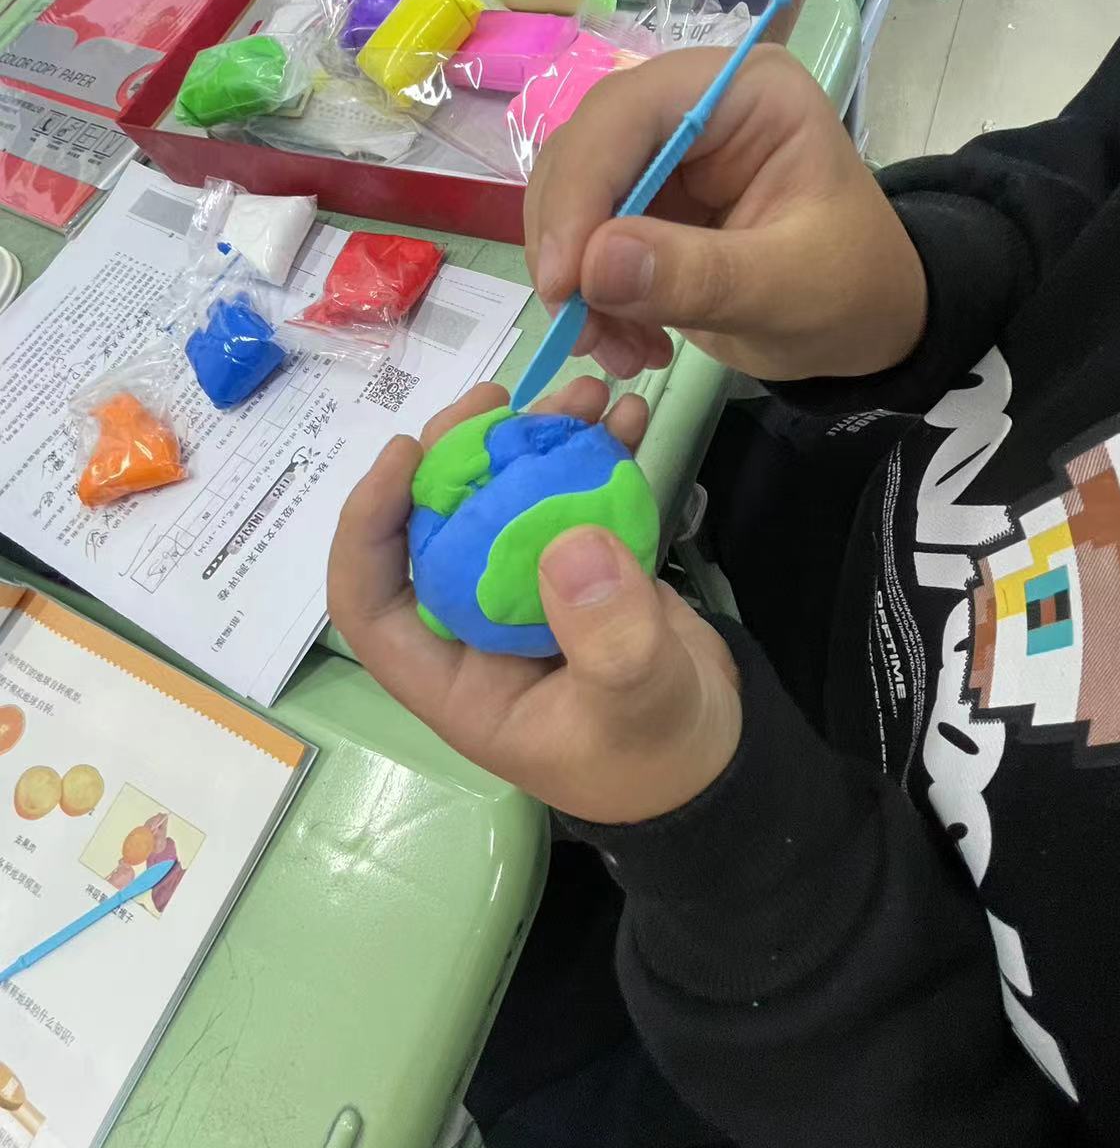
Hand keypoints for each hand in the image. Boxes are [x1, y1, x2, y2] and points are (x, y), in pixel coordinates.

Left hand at [328, 376, 741, 824]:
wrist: (722, 754)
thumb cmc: (658, 754)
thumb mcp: (636, 705)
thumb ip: (607, 639)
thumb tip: (568, 542)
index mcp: (454, 676)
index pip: (370, 601)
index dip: (368, 526)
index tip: (408, 455)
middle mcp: (476, 625)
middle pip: (436, 525)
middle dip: (462, 453)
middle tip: (502, 398)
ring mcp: (528, 590)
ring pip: (506, 497)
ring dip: (536, 438)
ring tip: (585, 393)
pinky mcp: (581, 565)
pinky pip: (572, 496)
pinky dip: (596, 453)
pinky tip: (627, 415)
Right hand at [524, 43, 926, 384]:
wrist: (869, 326)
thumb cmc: (852, 291)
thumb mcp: (790, 289)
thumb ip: (697, 275)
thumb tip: (593, 266)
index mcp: (746, 92)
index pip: (631, 111)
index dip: (583, 188)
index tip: (564, 280)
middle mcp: (692, 105)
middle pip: (585, 147)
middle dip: (568, 241)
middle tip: (576, 324)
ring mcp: (661, 156)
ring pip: (571, 197)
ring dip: (573, 279)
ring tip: (611, 348)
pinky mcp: (642, 205)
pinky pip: (582, 242)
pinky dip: (587, 299)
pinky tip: (625, 345)